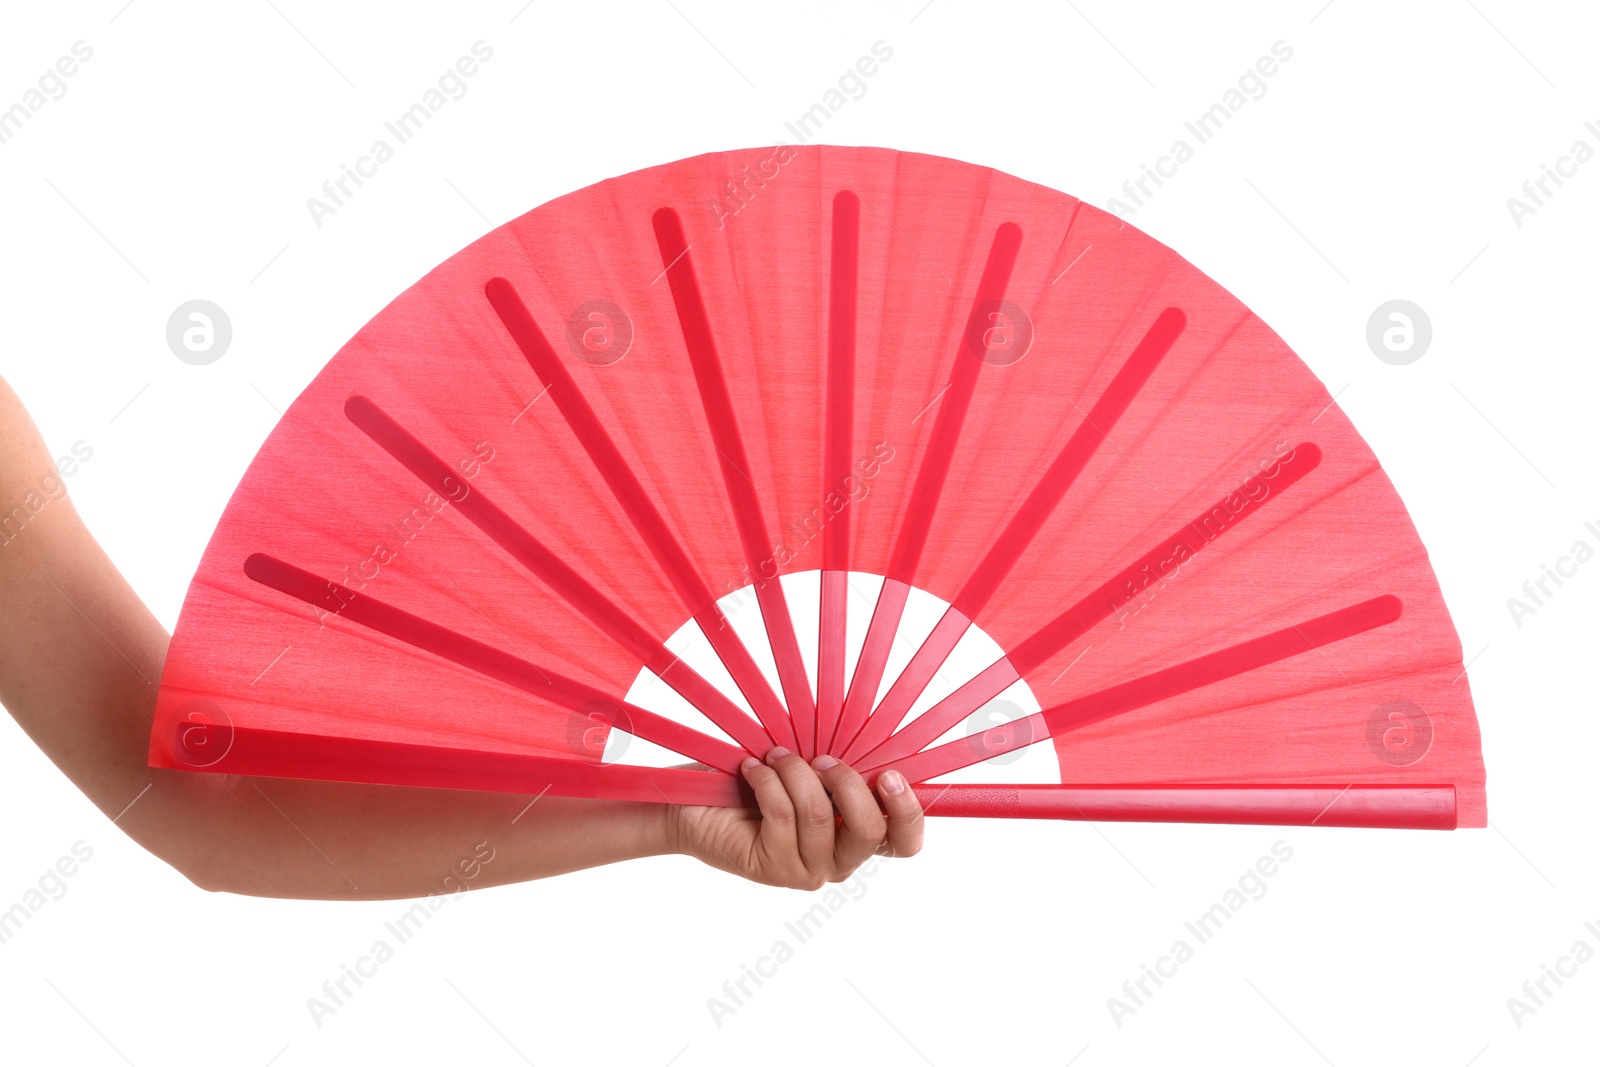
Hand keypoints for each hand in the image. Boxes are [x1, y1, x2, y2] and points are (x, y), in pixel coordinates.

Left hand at [665, 748, 924, 889]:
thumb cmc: (762, 776)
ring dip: (796, 773)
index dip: (908, 812)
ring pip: (819, 816)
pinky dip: (767, 781)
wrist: (696, 803)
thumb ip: (843, 761)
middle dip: (848, 783)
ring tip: (774, 755)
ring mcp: (807, 870)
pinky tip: (752, 768)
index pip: (905, 841)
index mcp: (858, 833)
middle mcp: (840, 860)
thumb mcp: (811, 764)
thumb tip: (872, 729)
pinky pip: (782, 815)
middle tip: (822, 758)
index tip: (890, 775)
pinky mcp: (773, 869)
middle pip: (869, 831)